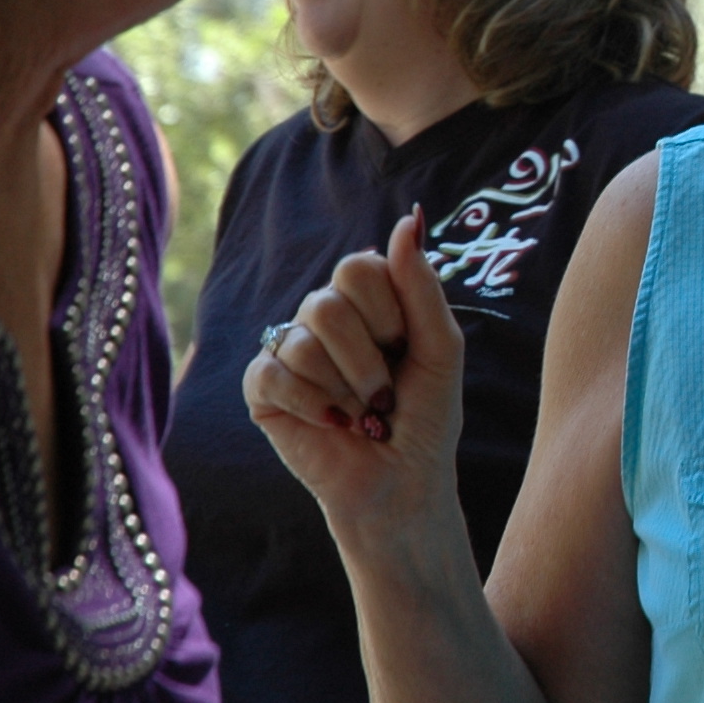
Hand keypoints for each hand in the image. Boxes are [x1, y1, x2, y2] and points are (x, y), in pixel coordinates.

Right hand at [242, 210, 466, 532]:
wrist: (402, 484)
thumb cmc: (426, 416)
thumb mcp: (440, 348)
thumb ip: (421, 284)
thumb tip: (408, 217)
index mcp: (367, 298)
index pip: (359, 266)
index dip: (387, 311)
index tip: (405, 346)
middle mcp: (323, 316)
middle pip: (328, 304)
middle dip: (368, 360)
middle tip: (384, 392)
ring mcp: (289, 349)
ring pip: (301, 341)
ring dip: (346, 389)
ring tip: (362, 412)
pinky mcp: (263, 389)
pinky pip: (272, 374)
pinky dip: (314, 405)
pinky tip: (334, 423)